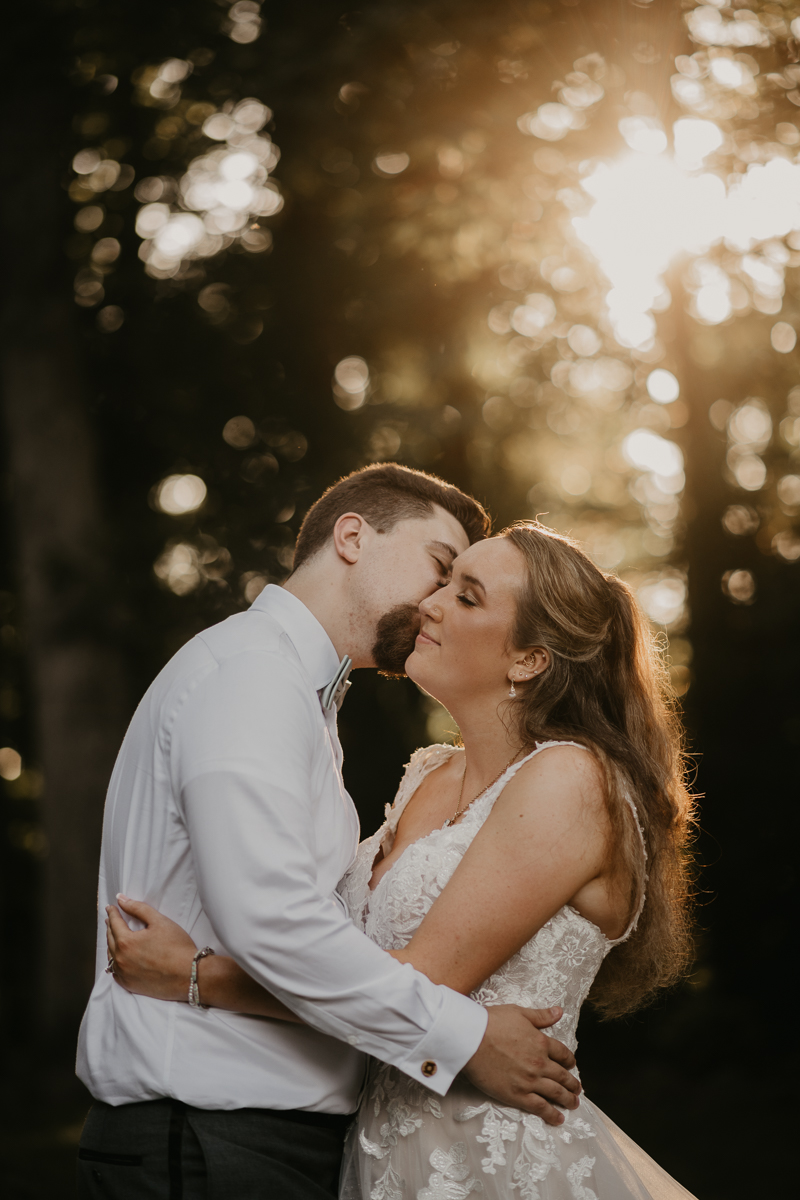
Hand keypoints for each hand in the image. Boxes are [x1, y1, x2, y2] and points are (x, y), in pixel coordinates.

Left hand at [106, 896, 195, 1001]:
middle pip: (110, 939)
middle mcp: (121, 959)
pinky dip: (114, 961)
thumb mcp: (159, 921)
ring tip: (113, 935)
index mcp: (126, 942)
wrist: (189, 974)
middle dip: (110, 927)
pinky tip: (118, 957)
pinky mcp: (129, 985)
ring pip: (111, 956)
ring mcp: (123, 974)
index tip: (111, 907)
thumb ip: (138, 908)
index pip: (114, 923)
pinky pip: (115, 971)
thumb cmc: (176, 947)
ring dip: (111, 943)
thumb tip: (121, 899)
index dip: (113, 913)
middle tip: (110, 919)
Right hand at [462, 1005, 580, 1125]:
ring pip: (555, 1093)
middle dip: (572, 1084)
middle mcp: (540, 1063)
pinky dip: (552, 1114)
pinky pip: (540, 1107)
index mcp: (541, 1042)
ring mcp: (530, 1081)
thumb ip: (541, 1016)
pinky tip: (558, 1118)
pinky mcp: (517, 1095)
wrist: (471, 1039)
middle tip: (577, 1090)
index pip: (563, 1054)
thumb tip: (559, 1011)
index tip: (571, 1065)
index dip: (569, 1061)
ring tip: (573, 1104)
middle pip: (563, 1076)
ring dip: (567, 1100)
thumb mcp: (519, 1013)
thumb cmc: (491, 1022)